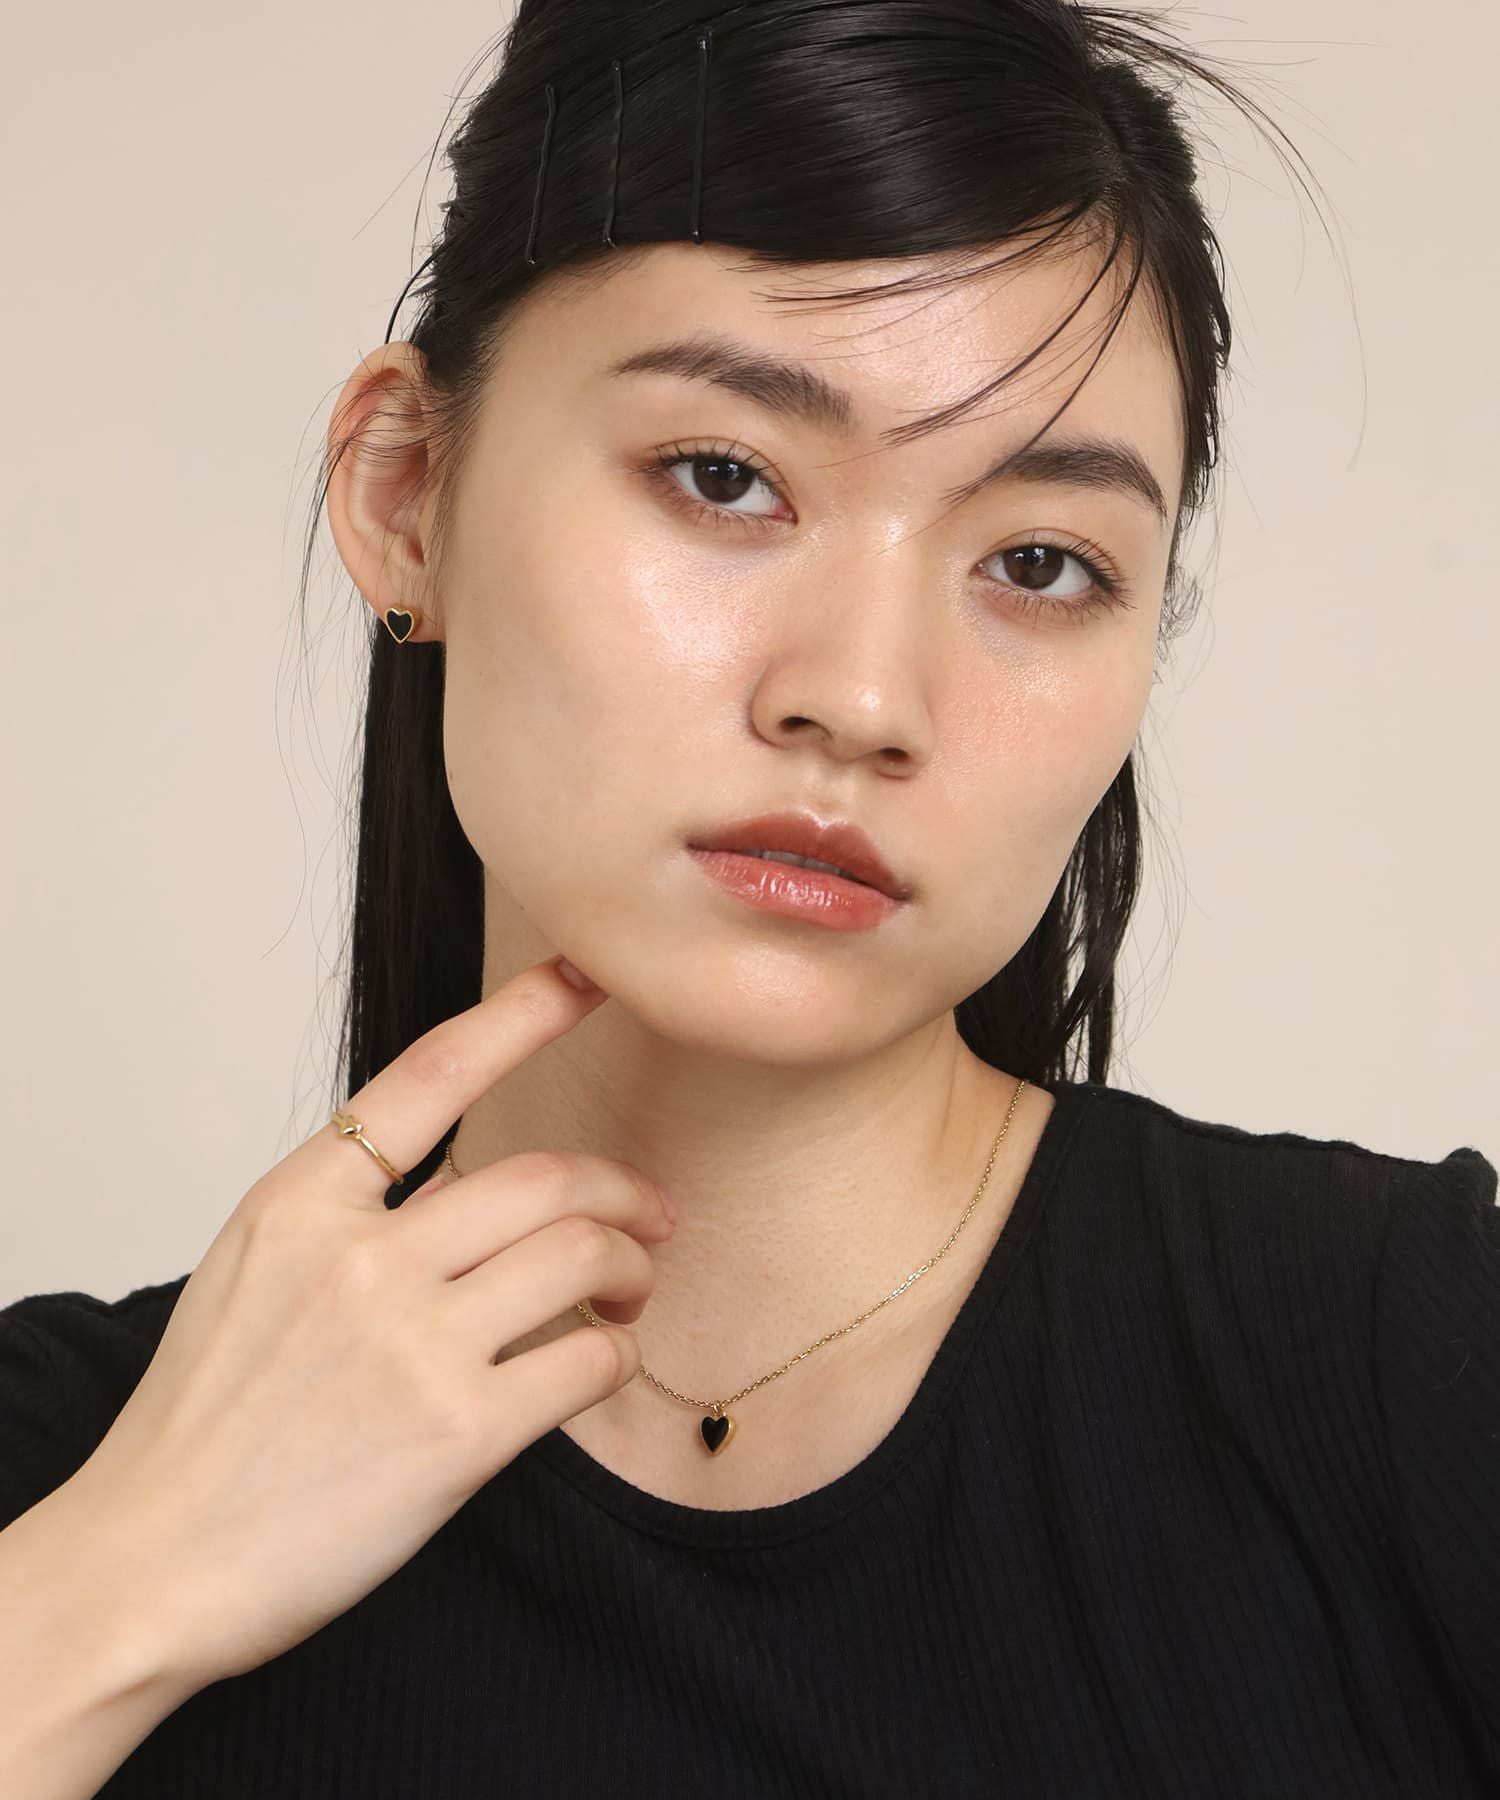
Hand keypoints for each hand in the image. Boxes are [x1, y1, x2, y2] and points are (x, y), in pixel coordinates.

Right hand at [66, 957, 672, 1691]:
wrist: (153, 1561)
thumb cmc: (205, 1421)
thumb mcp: (252, 1272)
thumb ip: (355, 1216)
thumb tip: (471, 1191)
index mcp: (299, 1201)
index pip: (434, 1074)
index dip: (524, 1014)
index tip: (586, 978)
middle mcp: (358, 1258)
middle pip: (544, 1178)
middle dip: (621, 1190)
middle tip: (651, 1215)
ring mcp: (409, 1344)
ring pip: (581, 1255)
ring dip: (631, 1267)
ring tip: (630, 1293)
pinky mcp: (458, 1435)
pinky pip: (586, 1359)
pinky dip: (616, 1353)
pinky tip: (600, 1361)